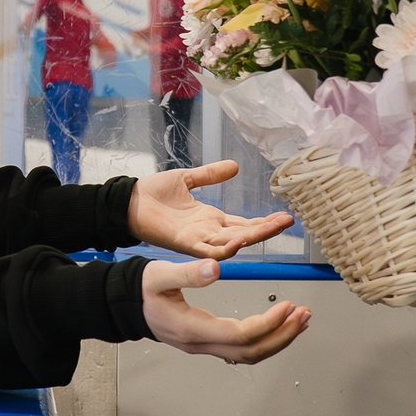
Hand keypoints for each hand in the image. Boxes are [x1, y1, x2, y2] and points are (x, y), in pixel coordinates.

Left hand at [127, 160, 294, 258]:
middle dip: (266, 229)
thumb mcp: (187, 178)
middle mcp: (207, 231)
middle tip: (287, 222)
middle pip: (244, 234)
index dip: (263, 222)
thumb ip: (210, 175)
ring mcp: (197, 238)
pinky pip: (207, 249)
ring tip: (272, 228)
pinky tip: (238, 242)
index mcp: (210, 218)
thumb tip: (234, 166)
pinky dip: (223, 248)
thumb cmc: (152, 193)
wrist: (128, 201)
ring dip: (252, 237)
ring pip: (231, 242)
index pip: (244, 223)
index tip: (284, 217)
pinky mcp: (183, 242)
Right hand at [141, 258, 309, 364]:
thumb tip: (217, 268)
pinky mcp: (209, 342)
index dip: (267, 324)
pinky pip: (243, 349)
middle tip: (304, 316)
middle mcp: (201, 344)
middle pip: (250, 352)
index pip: (239, 335)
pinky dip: (267, 339)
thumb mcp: (159, 274)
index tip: (287, 306)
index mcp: (191, 328)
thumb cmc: (142, 290)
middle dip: (282, 336)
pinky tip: (281, 325)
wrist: (127, 305)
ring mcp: (205, 346)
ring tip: (301, 320)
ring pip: (249, 355)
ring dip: (278, 340)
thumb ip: (188, 273)